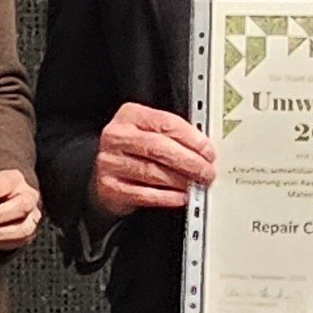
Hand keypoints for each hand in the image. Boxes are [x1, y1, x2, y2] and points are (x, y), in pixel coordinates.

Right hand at [90, 103, 215, 216]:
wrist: (104, 174)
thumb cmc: (134, 151)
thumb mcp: (149, 132)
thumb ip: (173, 136)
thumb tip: (204, 149)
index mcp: (130, 116)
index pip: (165, 123)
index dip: (191, 138)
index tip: (207, 150)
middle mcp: (117, 137)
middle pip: (159, 147)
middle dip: (189, 161)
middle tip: (206, 171)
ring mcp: (111, 162)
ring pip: (153, 172)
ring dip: (180, 181)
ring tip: (195, 184)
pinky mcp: (111, 187)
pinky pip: (145, 194)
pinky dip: (168, 197)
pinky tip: (181, 197)